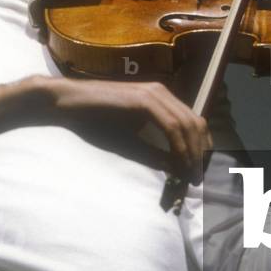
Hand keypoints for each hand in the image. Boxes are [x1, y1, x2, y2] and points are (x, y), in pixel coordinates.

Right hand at [27, 76, 211, 183]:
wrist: (68, 104)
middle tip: (200, 177)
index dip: (201, 146)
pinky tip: (180, 163)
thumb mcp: (130, 141)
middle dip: (201, 152)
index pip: (192, 121)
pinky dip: (179, 146)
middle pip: (195, 123)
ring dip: (193, 152)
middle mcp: (161, 93)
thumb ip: (154, 152)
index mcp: (160, 99)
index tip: (200, 169)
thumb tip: (176, 169)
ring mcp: (153, 94)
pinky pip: (170, 126)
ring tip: (192, 175)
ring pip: (187, 124)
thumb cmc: (94, 121)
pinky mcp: (143, 100)